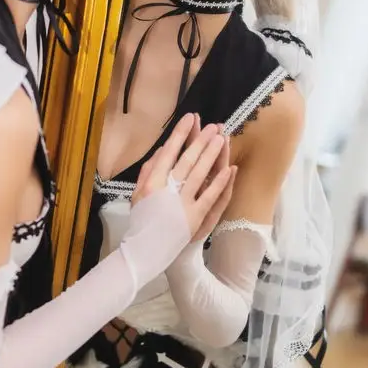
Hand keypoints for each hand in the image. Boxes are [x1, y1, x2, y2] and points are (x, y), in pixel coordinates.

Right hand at [132, 113, 235, 237]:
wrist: (146, 249)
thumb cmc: (142, 220)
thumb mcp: (138, 193)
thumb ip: (148, 171)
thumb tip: (160, 150)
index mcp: (151, 182)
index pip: (169, 152)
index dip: (180, 133)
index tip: (190, 118)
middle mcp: (167, 189)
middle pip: (188, 159)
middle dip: (201, 140)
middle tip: (213, 126)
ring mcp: (182, 202)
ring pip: (201, 173)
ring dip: (212, 154)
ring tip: (222, 138)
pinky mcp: (195, 216)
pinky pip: (210, 195)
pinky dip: (220, 181)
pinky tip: (229, 168)